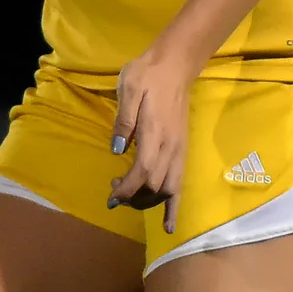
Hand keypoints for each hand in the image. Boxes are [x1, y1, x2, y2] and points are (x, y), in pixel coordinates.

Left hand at [108, 43, 191, 232]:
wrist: (175, 66)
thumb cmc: (147, 75)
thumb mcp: (129, 89)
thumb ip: (124, 121)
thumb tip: (117, 150)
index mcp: (155, 133)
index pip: (143, 172)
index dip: (127, 190)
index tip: (111, 197)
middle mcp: (170, 147)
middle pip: (155, 187)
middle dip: (133, 198)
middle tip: (113, 193)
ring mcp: (179, 150)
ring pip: (168, 189)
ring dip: (148, 201)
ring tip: (130, 198)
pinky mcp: (181, 151)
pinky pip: (180, 184)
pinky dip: (174, 207)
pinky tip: (168, 225)